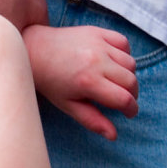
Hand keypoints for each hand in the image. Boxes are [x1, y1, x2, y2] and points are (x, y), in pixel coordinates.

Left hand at [24, 24, 138, 140]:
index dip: (131, 110)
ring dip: (128, 75)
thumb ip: (92, 120)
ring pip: (131, 63)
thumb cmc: (50, 81)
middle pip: (132, 82)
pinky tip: (112, 62)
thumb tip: (114, 135)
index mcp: (88, 82)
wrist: (34, 50)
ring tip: (115, 81)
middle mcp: (96, 60)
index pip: (124, 99)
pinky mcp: (97, 32)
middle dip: (132, 95)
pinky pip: (124, 43)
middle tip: (122, 99)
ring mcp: (98, 43)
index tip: (128, 113)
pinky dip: (124, 53)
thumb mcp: (68, 105)